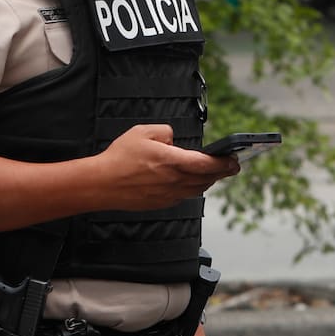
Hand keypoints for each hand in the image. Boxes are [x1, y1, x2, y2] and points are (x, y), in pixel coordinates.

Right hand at [95, 125, 240, 211]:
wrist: (100, 184)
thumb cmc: (119, 158)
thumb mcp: (143, 132)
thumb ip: (165, 132)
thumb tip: (174, 140)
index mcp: (172, 162)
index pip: (206, 164)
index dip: (224, 163)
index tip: (234, 160)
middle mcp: (174, 181)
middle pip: (207, 179)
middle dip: (222, 172)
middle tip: (232, 167)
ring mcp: (168, 195)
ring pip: (197, 189)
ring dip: (208, 181)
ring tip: (214, 173)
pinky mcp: (160, 203)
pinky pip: (183, 196)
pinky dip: (192, 188)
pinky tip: (191, 182)